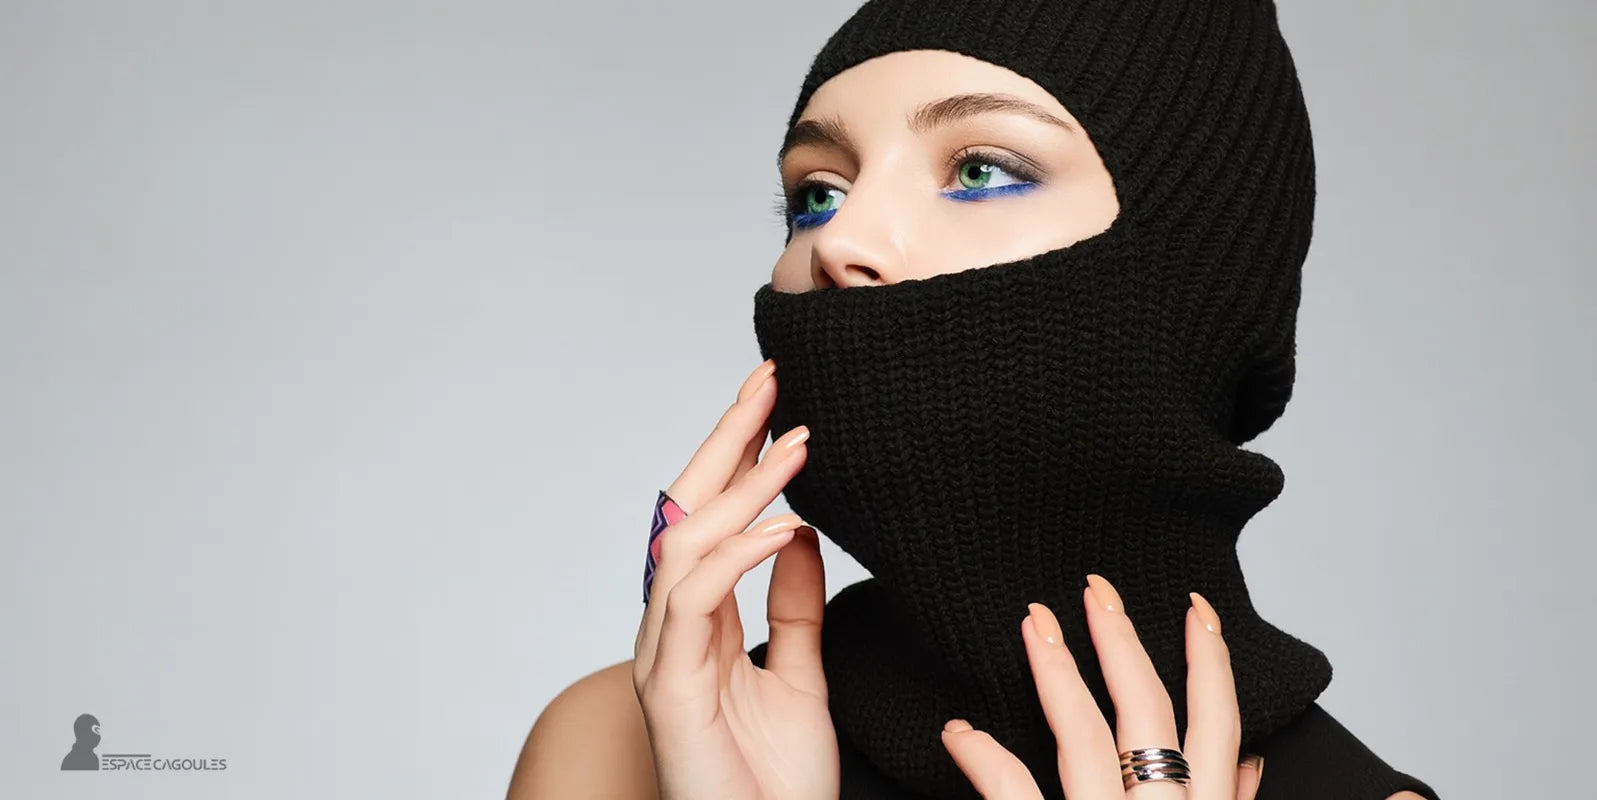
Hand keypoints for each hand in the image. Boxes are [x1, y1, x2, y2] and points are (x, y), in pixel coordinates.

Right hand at [631, 359, 839, 799]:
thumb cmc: (777, 783)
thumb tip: (796, 532)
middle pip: (685, 511)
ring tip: (796, 445)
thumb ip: (795, 607)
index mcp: (699, 621)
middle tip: (772, 379)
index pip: (711, 517)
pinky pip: (691, 603)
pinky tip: (778, 529)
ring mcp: (662, 657)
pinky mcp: (666, 691)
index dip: (738, 455)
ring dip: (740, 489)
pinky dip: (733, 557)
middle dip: (727, 440)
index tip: (779, 398)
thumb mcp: (802, 674)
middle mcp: (671, 629)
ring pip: (683, 544)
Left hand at [940, 574, 1265, 798]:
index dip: (1211, 663)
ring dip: (1057, 670)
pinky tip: (958, 731)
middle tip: (1097, 587)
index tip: (1197, 609)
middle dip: (1121, 641)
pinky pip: (1013, 790)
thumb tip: (1251, 760)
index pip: (1216, 727)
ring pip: (1083, 737)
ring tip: (1034, 621)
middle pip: (1147, 712)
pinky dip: (983, 757)